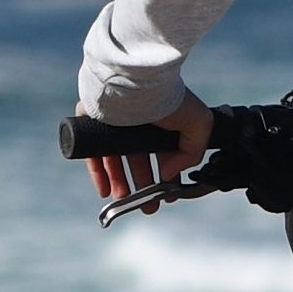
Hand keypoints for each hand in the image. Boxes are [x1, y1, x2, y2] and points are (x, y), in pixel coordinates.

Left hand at [67, 92, 203, 210]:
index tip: (168, 195)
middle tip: (148, 207)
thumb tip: (169, 173)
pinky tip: (106, 191)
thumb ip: (193, 153)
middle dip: (144, 186)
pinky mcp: (93, 125)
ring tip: (125, 201)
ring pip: (115, 160)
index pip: (162, 154)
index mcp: (161, 122)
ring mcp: (113, 124)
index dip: (166, 176)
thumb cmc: (171, 100)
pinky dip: (100, 175)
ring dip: (121, 184)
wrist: (137, 85)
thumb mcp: (199, 124)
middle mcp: (137, 123)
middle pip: (138, 160)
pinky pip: (94, 155)